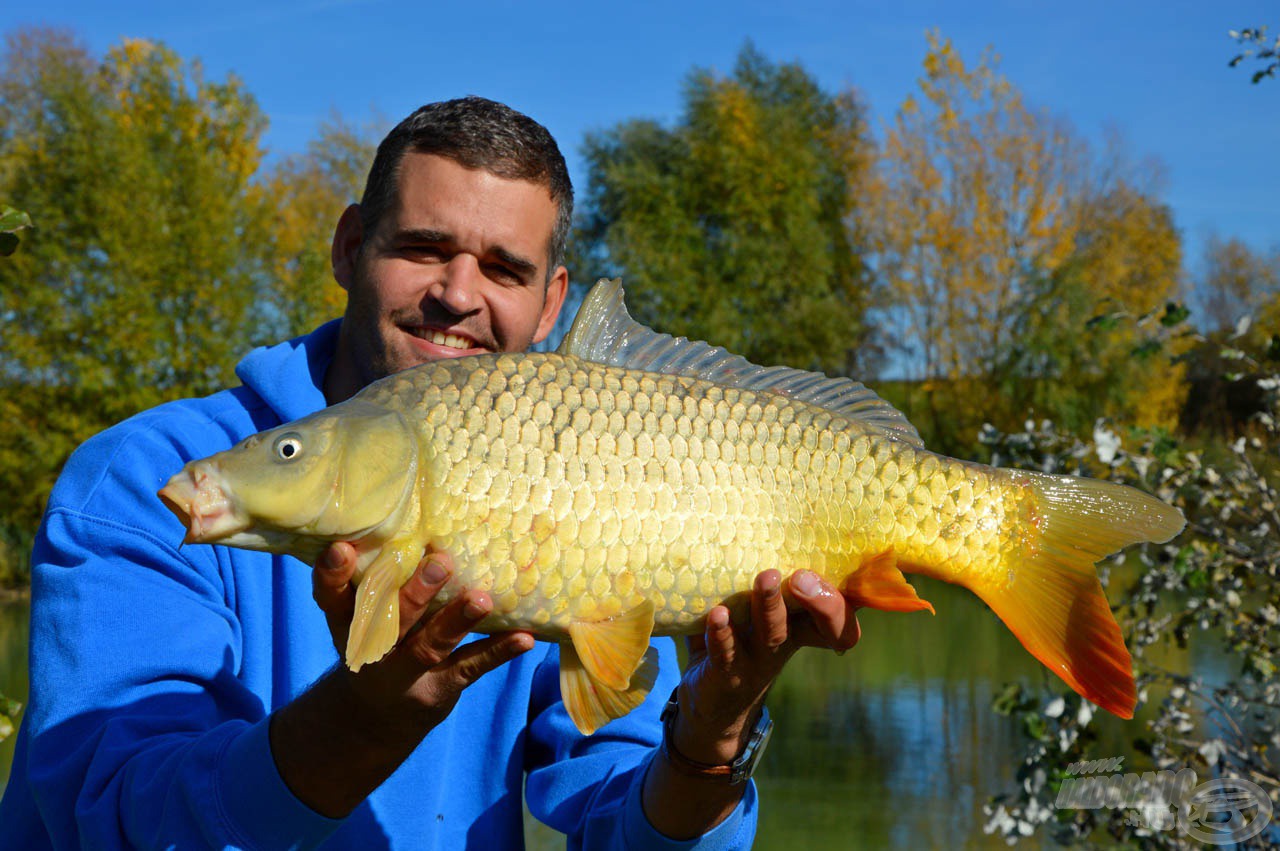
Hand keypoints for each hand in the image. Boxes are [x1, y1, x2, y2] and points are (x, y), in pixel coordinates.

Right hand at [312, 542, 534, 728]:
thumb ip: (380, 580)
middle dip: (415, 594)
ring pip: (431, 645)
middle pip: (392, 622)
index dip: (332, 575)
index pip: (332, 599)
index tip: (341, 548)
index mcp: (349, 624)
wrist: (376, 717)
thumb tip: (417, 519)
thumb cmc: (376, 643)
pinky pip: (471, 666)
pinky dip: (498, 652)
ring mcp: (407, 672)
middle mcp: (374, 650)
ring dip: (457, 620)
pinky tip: (524, 638)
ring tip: (481, 598)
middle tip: (439, 563)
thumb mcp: (361, 619)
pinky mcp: (441, 687)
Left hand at [674, 569, 860, 765]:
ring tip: (767, 578)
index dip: (844, 600)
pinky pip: (727, 653)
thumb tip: (743, 524)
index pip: (838, 616)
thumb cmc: (732, 639)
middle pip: (815, 623)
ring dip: (770, 605)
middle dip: (817, 599)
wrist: (708, 700)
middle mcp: (784, 643)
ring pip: (772, 633)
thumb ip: (749, 574)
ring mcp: (758, 661)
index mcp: (797, 625)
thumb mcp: (746, 609)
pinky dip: (722, 633)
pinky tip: (717, 614)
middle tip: (803, 574)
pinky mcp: (727, 675)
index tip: (840, 571)